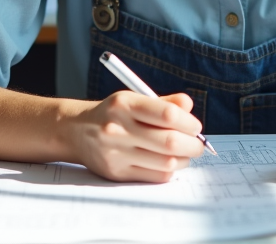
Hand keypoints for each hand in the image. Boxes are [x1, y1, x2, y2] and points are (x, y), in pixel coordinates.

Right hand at [67, 91, 205, 182]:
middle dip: (193, 145)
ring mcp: (116, 152)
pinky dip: (169, 171)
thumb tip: (189, 106)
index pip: (168, 114)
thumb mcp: (134, 98)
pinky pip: (154, 176)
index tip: (195, 127)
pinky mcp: (116, 173)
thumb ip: (163, 102)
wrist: (77, 131)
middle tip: (198, 145)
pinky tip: (169, 163)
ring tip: (185, 154)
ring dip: (184, 159)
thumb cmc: (114, 114)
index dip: (189, 122)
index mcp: (125, 103)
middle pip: (169, 142)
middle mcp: (118, 128)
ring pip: (165, 162)